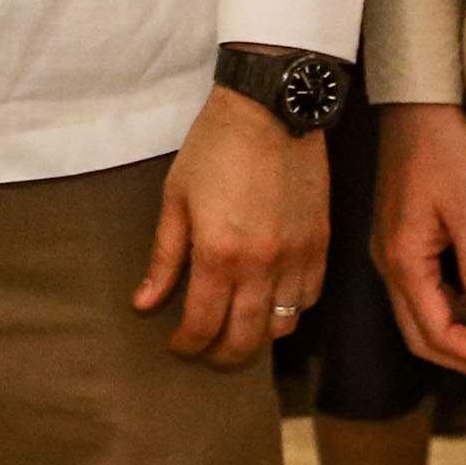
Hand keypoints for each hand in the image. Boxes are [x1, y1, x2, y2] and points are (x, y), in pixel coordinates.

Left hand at [132, 85, 325, 367]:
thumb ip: (164, 258)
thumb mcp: (176, 199)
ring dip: (257, 336)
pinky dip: (290, 310)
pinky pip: (309, 299)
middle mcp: (262, 265)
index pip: (203, 325)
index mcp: (219, 254)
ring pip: (282, 326)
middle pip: (245, 339)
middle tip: (206, 350)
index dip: (187, 345)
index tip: (177, 345)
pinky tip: (271, 302)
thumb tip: (144, 304)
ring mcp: (297, 257)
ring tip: (238, 328)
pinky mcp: (321, 244)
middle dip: (221, 355)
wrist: (270, 110)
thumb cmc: (214, 148)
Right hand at [373, 102, 465, 380]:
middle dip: (462, 358)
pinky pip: (420, 291)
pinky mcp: (399, 240)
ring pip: (418, 315)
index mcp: (402, 260)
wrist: (416, 105)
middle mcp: (388, 264)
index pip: (436, 330)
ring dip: (456, 336)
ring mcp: (390, 251)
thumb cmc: (443, 151)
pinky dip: (449, 309)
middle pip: (419, 335)